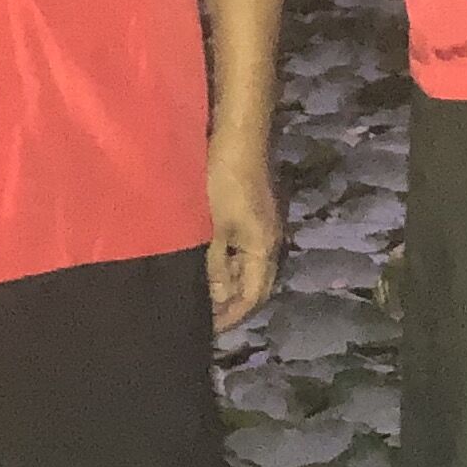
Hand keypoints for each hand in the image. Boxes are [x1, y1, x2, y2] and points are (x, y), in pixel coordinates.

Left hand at [207, 134, 283, 332]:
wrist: (237, 136)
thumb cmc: (222, 182)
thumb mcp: (213, 229)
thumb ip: (213, 266)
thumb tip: (216, 299)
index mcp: (264, 249)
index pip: (253, 296)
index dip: (232, 316)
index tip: (207, 330)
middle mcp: (268, 241)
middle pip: (253, 284)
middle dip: (230, 303)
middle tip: (200, 315)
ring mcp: (260, 226)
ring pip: (245, 267)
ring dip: (225, 281)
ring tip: (197, 291)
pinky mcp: (250, 213)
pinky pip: (240, 250)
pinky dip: (223, 262)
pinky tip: (203, 262)